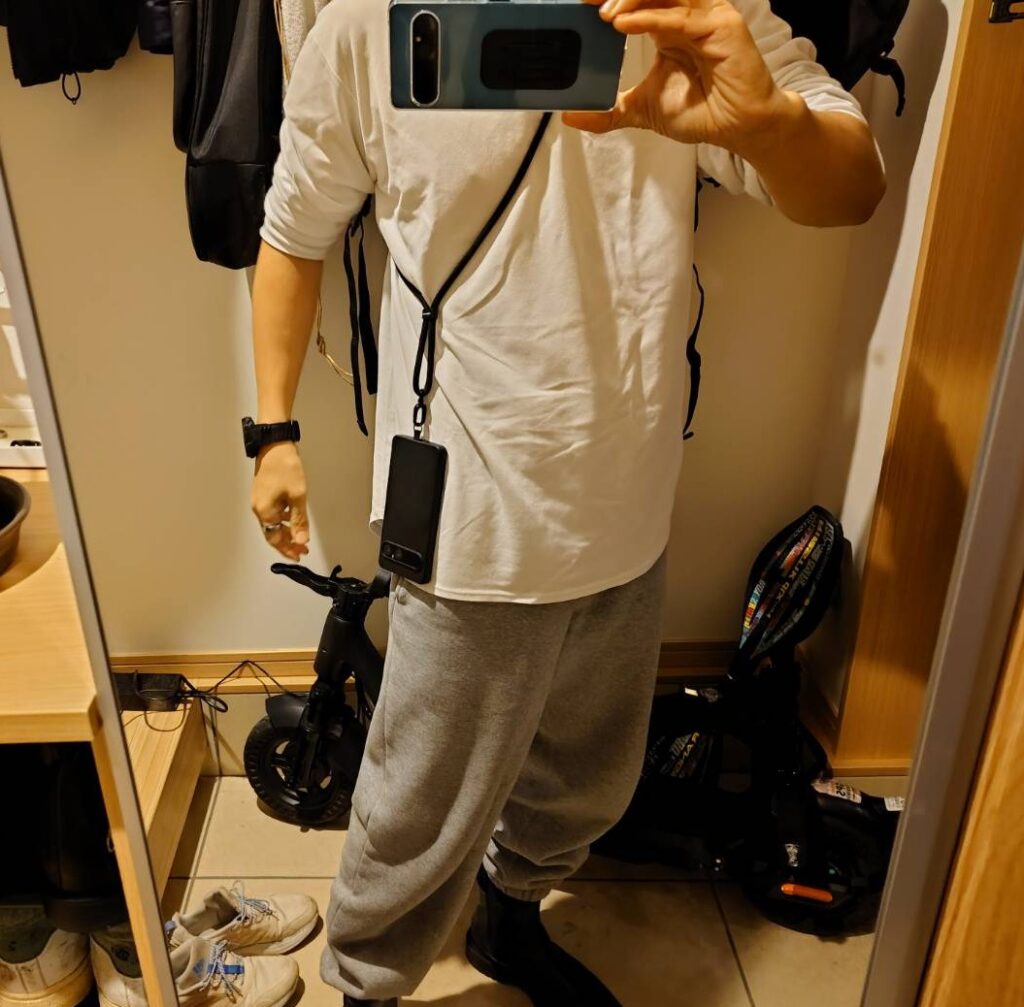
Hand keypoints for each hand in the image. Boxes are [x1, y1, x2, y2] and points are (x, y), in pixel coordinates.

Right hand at [250, 442, 309, 559]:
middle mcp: (258, 508)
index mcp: (264, 512)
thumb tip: (300, 541)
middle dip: (288, 542)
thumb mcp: (297, 496)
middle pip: (272, 532)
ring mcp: (259, 500)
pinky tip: (293, 517)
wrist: (275, 445)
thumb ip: (299, 521)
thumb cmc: (285, 468)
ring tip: (301, 535)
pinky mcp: (263, 493)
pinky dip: (283, 519)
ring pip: (273, 523)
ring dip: (286, 531)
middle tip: (302, 549)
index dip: (288, 549)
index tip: (300, 555)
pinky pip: (273, 512)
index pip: (275, 539)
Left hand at [564, 0, 792, 157]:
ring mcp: (706, 16)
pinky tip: (624, 24)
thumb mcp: (642, 110)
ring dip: (631, 0)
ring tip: (605, 16)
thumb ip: (609, 111)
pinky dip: (651, 18)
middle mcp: (688, 13)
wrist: (737, 128)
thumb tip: (569, 117)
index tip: (581, 3)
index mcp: (668, 24)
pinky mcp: (722, 26)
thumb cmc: (699, 113)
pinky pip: (682, 16)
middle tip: (588, 3)